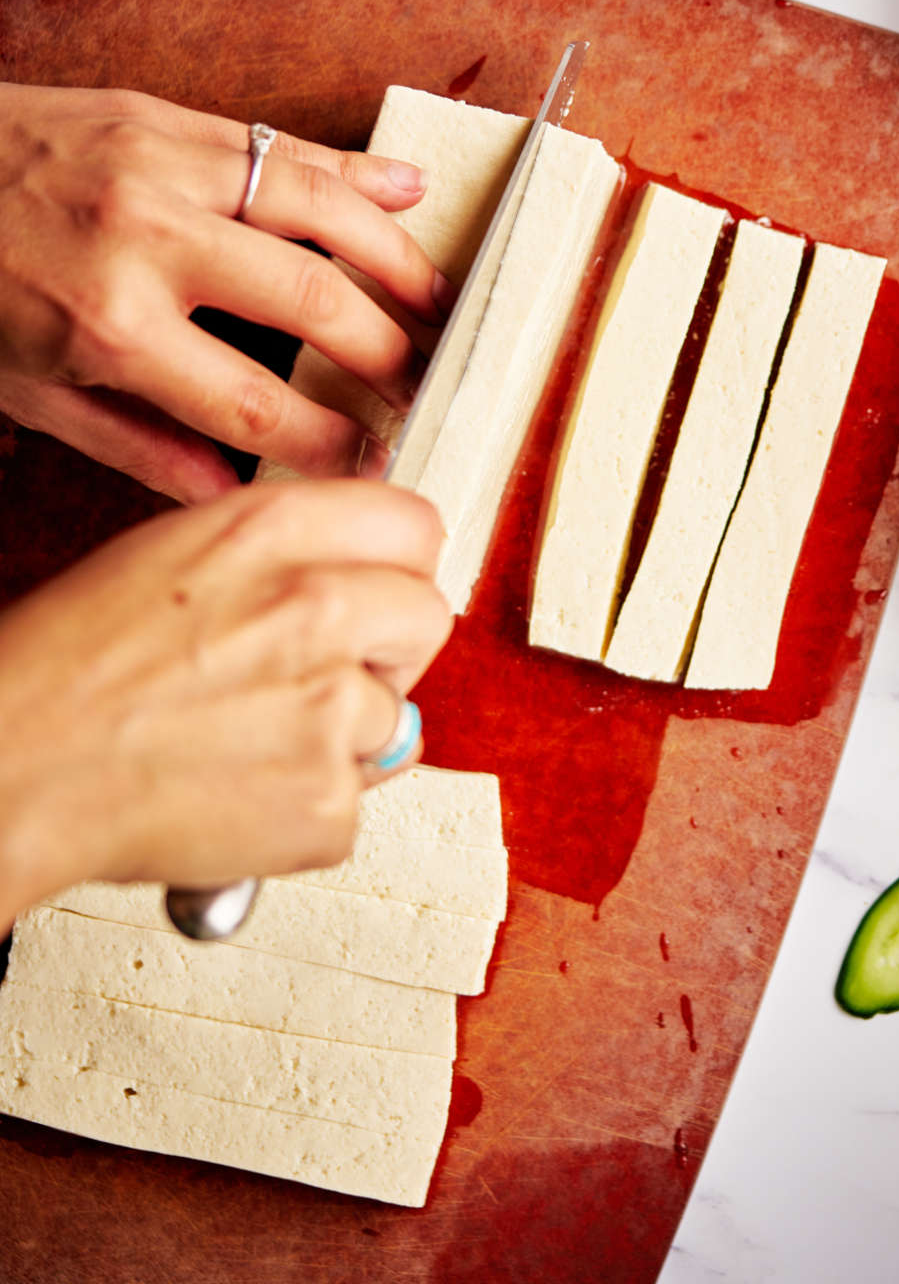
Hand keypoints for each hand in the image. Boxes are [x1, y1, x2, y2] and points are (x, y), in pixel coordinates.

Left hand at [0, 84, 449, 502]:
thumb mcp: (22, 390)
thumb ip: (134, 442)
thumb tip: (227, 495)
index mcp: (108, 327)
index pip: (255, 401)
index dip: (330, 442)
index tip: (369, 463)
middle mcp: (148, 242)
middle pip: (313, 302)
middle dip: (387, 354)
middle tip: (424, 387)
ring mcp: (161, 167)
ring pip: (318, 209)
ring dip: (396, 258)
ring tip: (439, 303)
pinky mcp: (163, 117)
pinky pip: (282, 144)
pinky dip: (353, 169)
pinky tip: (408, 190)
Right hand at [0, 479, 451, 925]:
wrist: (17, 769)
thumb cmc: (70, 667)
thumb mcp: (177, 553)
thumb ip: (285, 551)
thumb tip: (362, 570)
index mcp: (270, 532)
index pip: (415, 525)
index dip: (397, 564)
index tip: (383, 588)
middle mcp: (313, 607)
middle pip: (428, 615)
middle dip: (387, 648)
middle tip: (323, 671)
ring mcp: (329, 708)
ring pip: (399, 715)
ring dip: (345, 733)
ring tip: (255, 735)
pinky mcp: (327, 799)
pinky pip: (361, 795)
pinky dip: (313, 803)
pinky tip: (246, 785)